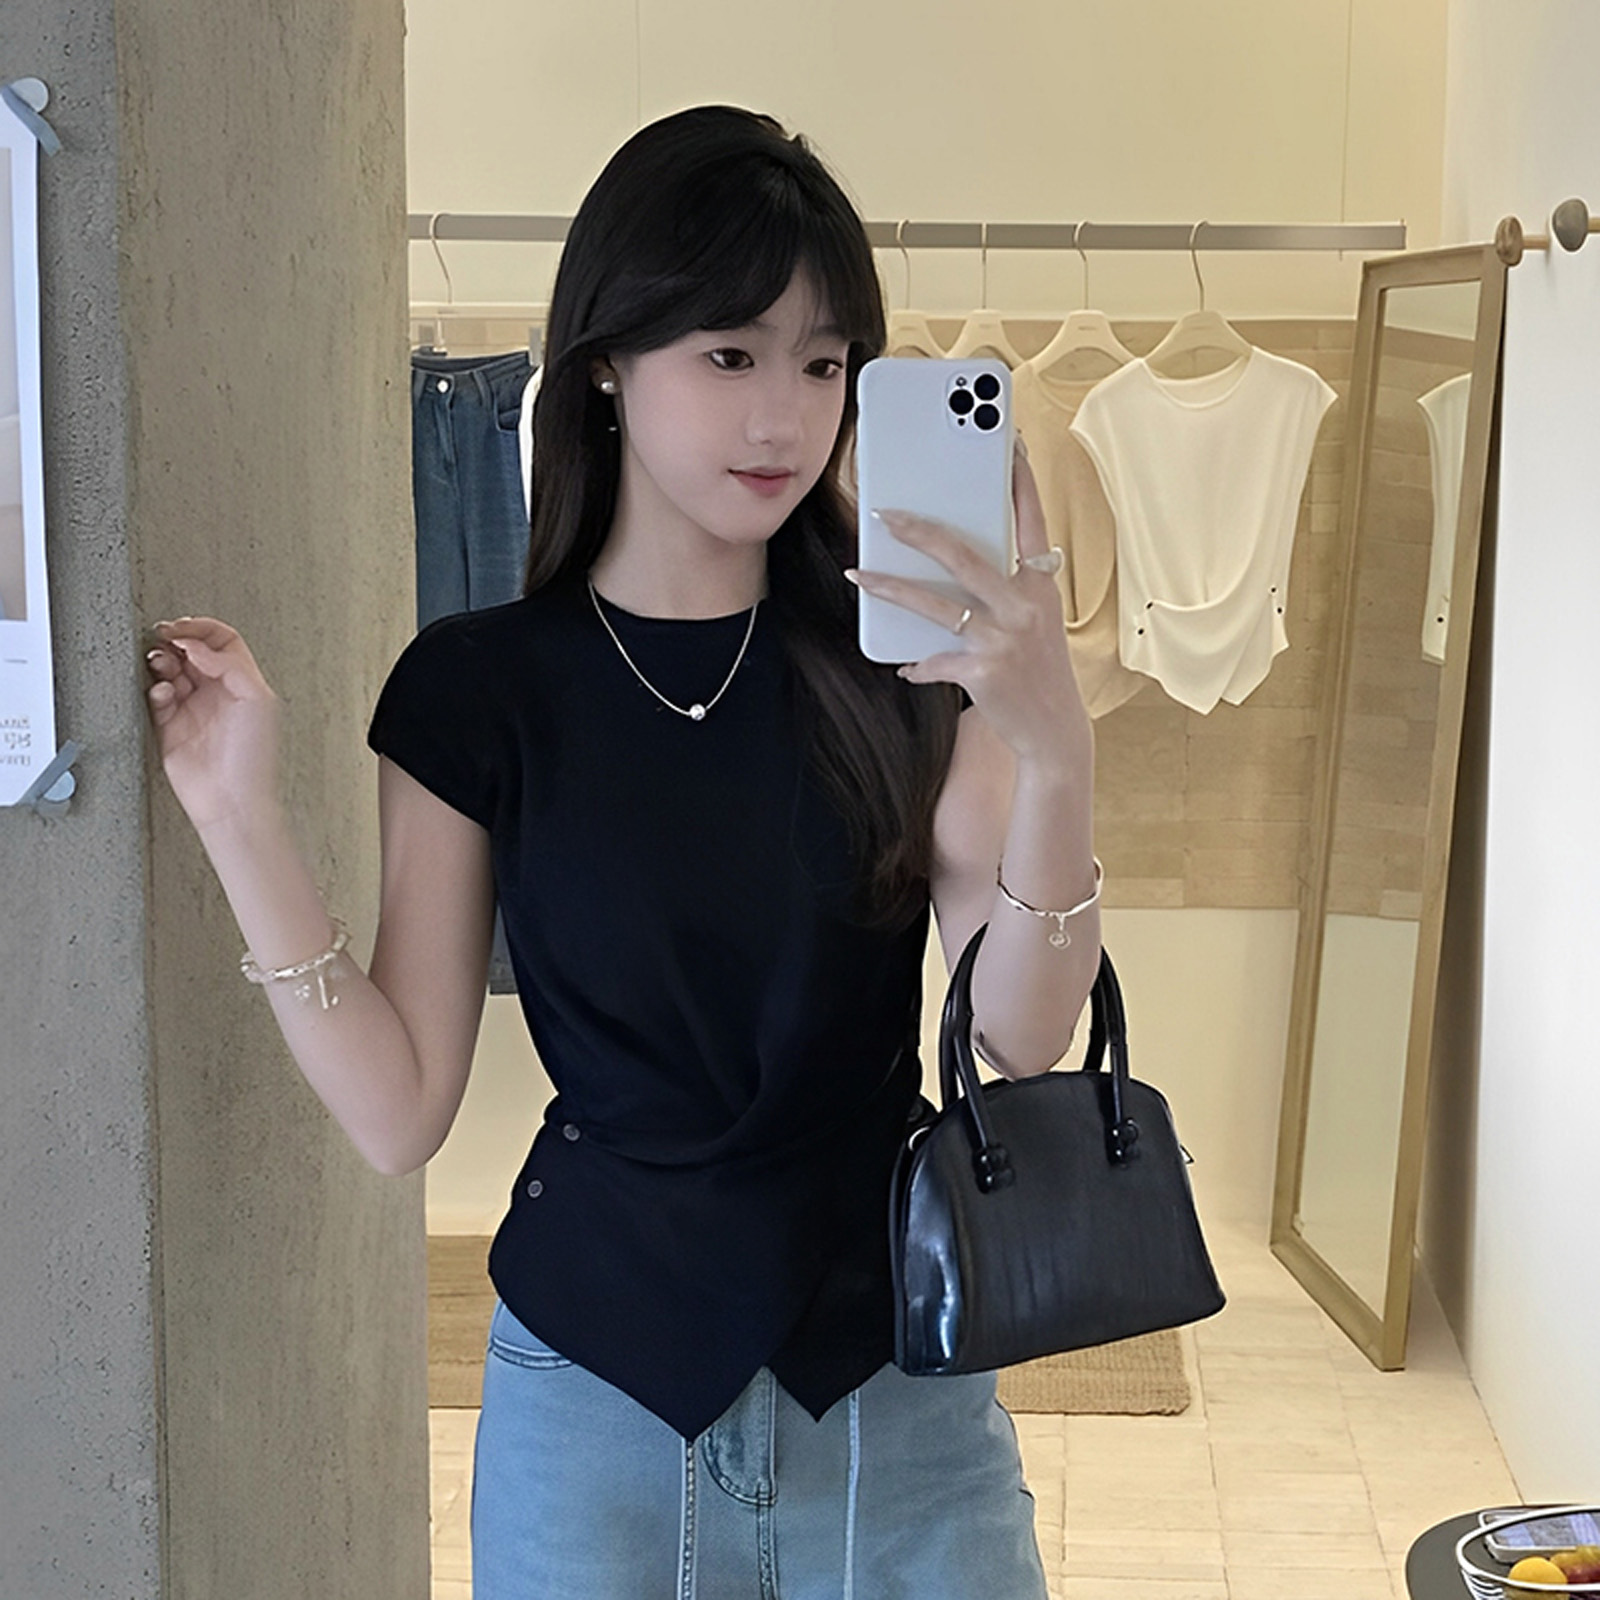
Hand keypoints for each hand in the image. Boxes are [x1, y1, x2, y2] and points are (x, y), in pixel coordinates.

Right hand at [144, 617, 282, 834]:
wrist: (232, 799)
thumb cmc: (254, 756)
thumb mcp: (256, 699)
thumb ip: (230, 666)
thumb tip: (198, 647)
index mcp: (243, 683)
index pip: (222, 642)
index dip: (202, 629)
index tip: (182, 628)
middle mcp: (218, 693)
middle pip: (192, 652)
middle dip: (176, 640)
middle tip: (163, 637)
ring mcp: (193, 709)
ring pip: (170, 671)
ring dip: (163, 661)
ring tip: (161, 665)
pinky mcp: (170, 727)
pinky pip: (157, 697)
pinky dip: (156, 689)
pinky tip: (163, 693)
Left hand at [851, 450, 1089, 769]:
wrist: (1055, 731)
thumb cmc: (1039, 669)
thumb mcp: (1034, 621)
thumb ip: (1005, 590)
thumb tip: (951, 561)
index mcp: (1042, 586)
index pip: (1031, 521)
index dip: (1019, 481)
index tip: (1009, 443)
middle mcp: (1026, 606)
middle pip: (964, 555)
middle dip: (919, 531)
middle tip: (884, 514)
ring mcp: (1004, 639)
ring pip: (935, 604)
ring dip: (889, 587)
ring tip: (857, 573)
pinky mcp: (983, 672)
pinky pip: (934, 660)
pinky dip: (917, 664)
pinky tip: (905, 666)